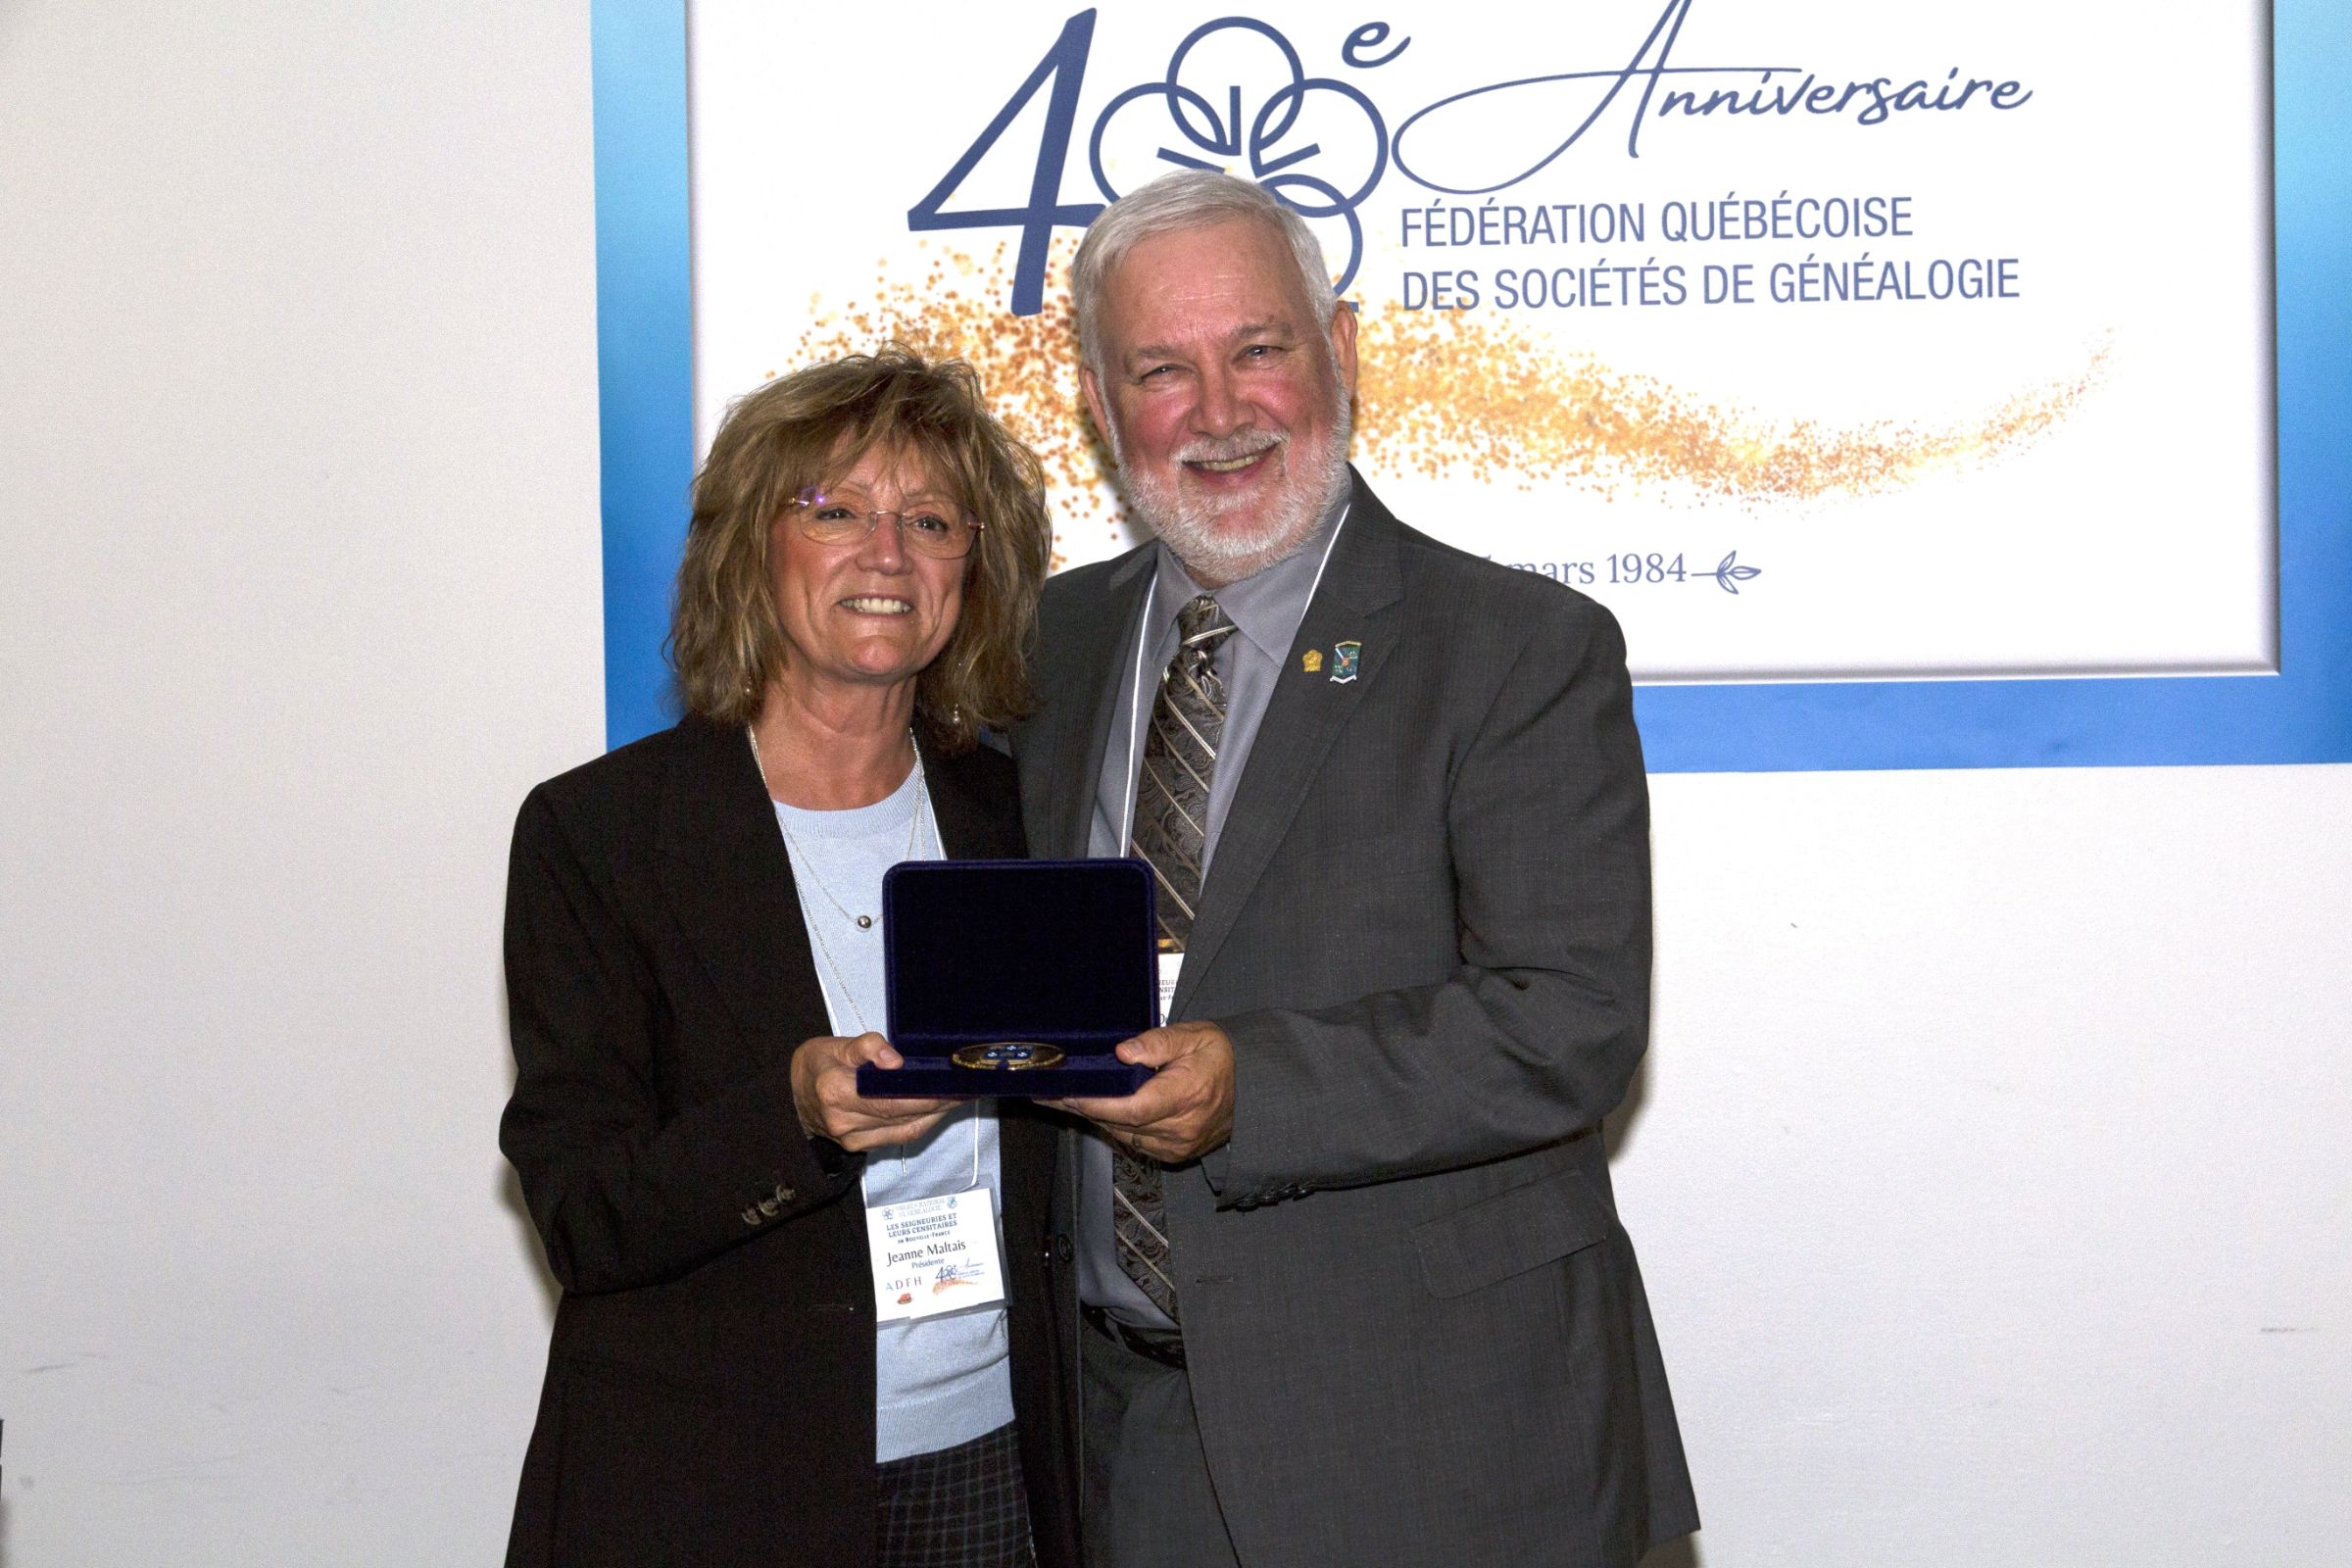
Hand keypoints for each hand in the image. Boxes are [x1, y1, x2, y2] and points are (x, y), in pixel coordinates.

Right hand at [791, 1033, 953, 1151]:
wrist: (793, 1096)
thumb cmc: (819, 1064)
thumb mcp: (837, 1044)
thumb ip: (868, 1047)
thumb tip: (896, 1062)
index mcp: (835, 1089)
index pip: (890, 1097)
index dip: (924, 1094)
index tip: (952, 1084)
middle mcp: (843, 1119)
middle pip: (902, 1113)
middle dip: (938, 1102)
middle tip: (967, 1087)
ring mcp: (852, 1138)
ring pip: (905, 1128)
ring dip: (936, 1113)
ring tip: (961, 1095)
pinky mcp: (859, 1147)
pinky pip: (900, 1136)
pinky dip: (923, 1122)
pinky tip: (940, 1109)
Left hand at [1050, 1021, 1234, 1162]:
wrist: (1252, 1088)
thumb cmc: (1223, 1059)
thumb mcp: (1195, 1036)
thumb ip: (1158, 1042)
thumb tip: (1124, 1052)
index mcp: (1188, 1095)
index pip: (1132, 1108)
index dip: (1096, 1103)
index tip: (1068, 1093)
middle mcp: (1182, 1127)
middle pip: (1121, 1124)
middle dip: (1084, 1108)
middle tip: (1052, 1092)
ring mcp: (1178, 1146)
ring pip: (1123, 1135)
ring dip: (1095, 1118)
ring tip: (1066, 1099)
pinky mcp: (1174, 1154)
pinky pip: (1134, 1143)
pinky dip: (1114, 1126)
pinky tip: (1097, 1111)